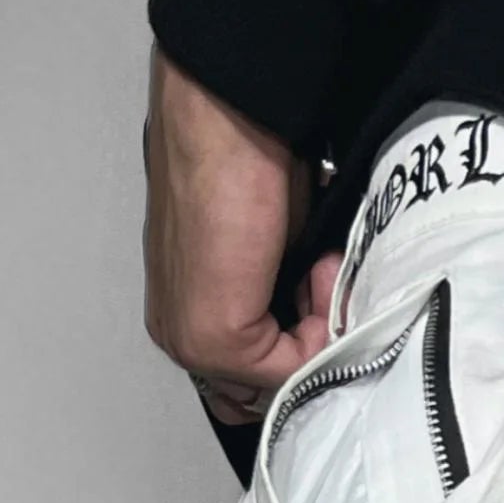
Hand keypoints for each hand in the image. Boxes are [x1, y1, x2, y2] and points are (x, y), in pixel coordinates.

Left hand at [143, 50, 342, 426]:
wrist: (224, 112)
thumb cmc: (242, 158)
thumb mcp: (271, 253)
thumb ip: (283, 303)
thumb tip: (317, 334)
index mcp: (185, 313)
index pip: (249, 383)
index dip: (301, 353)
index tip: (322, 297)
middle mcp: (180, 335)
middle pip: (268, 390)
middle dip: (310, 348)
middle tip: (323, 280)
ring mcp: (192, 342)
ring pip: (282, 380)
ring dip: (319, 328)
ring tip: (319, 264)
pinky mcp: (214, 337)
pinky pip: (290, 366)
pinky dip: (321, 322)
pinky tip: (315, 265)